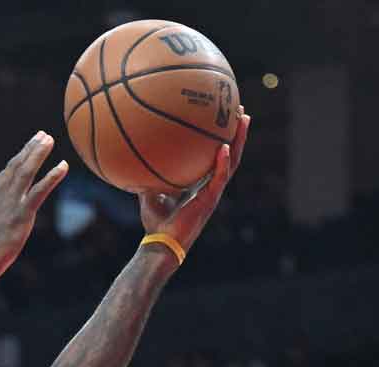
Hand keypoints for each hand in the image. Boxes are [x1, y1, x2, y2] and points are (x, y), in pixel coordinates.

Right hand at [0, 131, 69, 285]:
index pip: (4, 176)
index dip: (16, 161)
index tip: (26, 149)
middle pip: (15, 167)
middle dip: (28, 150)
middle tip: (41, 135)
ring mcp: (9, 204)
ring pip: (25, 172)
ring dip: (37, 154)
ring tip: (49, 140)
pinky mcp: (21, 215)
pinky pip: (39, 191)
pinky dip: (52, 177)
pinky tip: (63, 166)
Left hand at [139, 110, 250, 251]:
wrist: (161, 243)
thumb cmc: (156, 223)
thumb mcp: (149, 193)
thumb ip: (147, 176)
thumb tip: (135, 156)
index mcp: (201, 184)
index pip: (217, 157)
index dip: (223, 139)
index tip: (224, 119)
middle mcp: (211, 186)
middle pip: (230, 154)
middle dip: (237, 133)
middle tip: (241, 111)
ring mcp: (213, 193)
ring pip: (232, 162)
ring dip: (239, 141)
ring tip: (243, 120)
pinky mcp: (209, 201)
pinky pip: (219, 178)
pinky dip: (223, 163)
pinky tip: (224, 147)